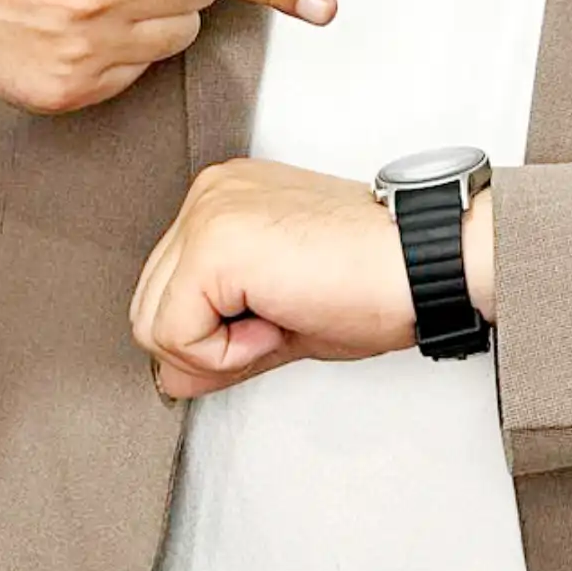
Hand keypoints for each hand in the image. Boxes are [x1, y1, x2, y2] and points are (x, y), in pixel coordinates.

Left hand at [131, 157, 494, 399]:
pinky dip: (224, 354)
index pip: (166, 293)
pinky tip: (277, 320)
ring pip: (152, 325)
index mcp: (223, 199)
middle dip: (207, 346)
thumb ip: (216, 339)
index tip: (277, 319)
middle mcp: (208, 193)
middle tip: (277, 325)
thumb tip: (168, 377)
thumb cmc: (372, 280)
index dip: (215, 338)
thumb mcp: (276, 316)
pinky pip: (175, 334)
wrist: (424, 263)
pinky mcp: (213, 242)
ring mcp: (207, 211)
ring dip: (216, 348)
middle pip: (148, 309)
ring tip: (279, 318)